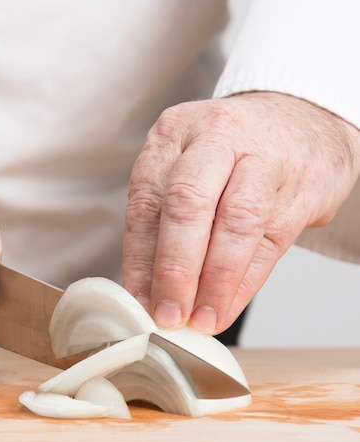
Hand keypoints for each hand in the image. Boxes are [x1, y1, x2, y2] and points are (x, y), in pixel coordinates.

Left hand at [123, 92, 359, 333]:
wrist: (302, 123)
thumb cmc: (230, 152)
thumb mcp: (185, 166)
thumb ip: (162, 220)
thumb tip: (144, 291)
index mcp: (175, 132)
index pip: (147, 200)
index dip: (139, 258)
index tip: (138, 300)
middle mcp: (217, 136)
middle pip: (187, 204)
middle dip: (174, 269)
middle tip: (168, 314)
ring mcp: (264, 158)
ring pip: (235, 222)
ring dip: (214, 281)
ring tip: (200, 318)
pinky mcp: (302, 188)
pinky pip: (269, 242)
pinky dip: (244, 282)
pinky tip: (227, 305)